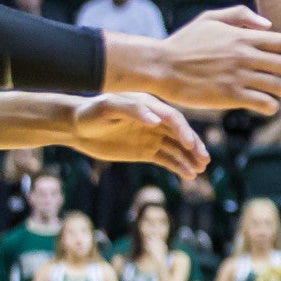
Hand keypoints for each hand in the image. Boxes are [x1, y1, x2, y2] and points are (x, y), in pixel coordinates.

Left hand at [69, 93, 210, 178]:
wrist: (77, 127)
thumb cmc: (90, 112)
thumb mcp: (107, 107)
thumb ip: (132, 110)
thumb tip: (155, 120)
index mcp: (149, 105)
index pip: (172, 118)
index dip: (183, 130)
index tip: (190, 144)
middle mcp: (155, 120)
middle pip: (179, 133)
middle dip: (193, 145)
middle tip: (204, 159)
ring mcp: (151, 136)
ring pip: (176, 148)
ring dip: (189, 158)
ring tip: (200, 169)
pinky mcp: (146, 151)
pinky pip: (166, 159)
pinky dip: (177, 166)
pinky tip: (188, 175)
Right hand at [111, 6, 280, 114]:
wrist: (162, 66)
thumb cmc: (185, 42)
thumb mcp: (210, 18)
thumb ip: (241, 15)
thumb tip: (268, 25)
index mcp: (242, 37)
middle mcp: (244, 56)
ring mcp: (238, 77)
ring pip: (280, 87)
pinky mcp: (230, 97)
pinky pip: (264, 103)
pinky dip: (272, 107)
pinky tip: (267, 106)